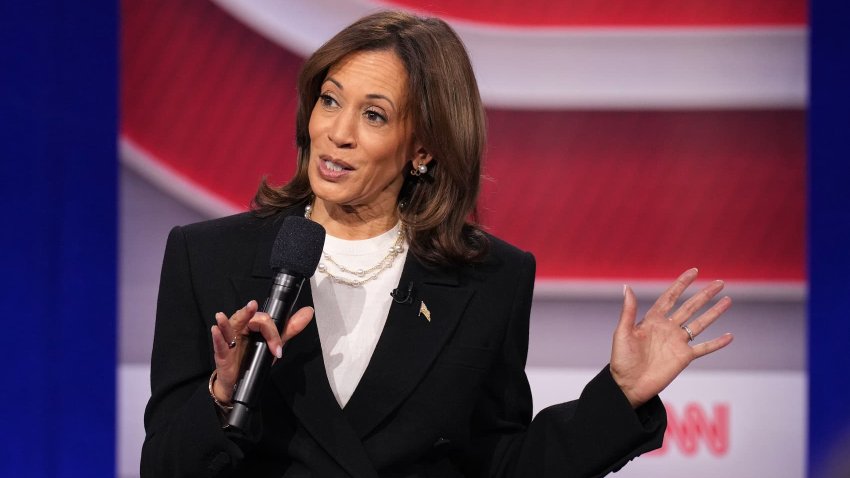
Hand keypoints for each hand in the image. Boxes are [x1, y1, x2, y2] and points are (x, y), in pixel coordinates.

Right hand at [209, 301, 314, 402]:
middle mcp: (240, 329)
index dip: (272, 332)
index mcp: (252, 324)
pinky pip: (219, 344)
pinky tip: (216, 329)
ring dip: (226, 321)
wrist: (240, 381)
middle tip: (253, 306)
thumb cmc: (253, 358)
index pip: (262, 320)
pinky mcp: (222, 354)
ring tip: (223, 315)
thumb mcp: (274, 343)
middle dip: (251, 317)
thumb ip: (290, 328)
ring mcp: (229, 340)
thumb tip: (308, 312)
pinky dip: (217, 336)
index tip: (278, 349)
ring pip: (229, 327)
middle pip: (246, 318)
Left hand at [610, 268, 732, 407]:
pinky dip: (717, 343)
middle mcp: (667, 328)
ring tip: (727, 300)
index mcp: (652, 320)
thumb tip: (627, 287)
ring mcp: (677, 343)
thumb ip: (628, 311)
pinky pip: (704, 348)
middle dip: (704, 295)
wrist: (628, 385)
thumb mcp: (622, 333)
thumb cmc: (621, 359)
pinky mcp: (684, 358)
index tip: (694, 271)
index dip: (681, 284)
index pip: (670, 297)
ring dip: (714, 313)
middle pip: (690, 307)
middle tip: (720, 283)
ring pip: (700, 324)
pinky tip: (729, 336)